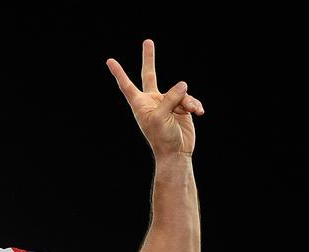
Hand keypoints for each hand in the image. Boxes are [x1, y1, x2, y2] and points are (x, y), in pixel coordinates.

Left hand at [106, 40, 204, 158]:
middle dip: (149, 58)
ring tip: (191, 111)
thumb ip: (170, 98)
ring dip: (187, 101)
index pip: (127, 85)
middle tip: (148, 41)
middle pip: (150, 74)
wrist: (176, 153)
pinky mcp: (181, 107)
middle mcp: (153, 100)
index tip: (109, 61)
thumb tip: (182, 84)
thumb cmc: (163, 138)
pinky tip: (198, 112)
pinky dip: (194, 104)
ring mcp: (167, 102)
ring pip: (179, 91)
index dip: (119, 73)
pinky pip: (189, 99)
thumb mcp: (162, 117)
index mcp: (141, 104)